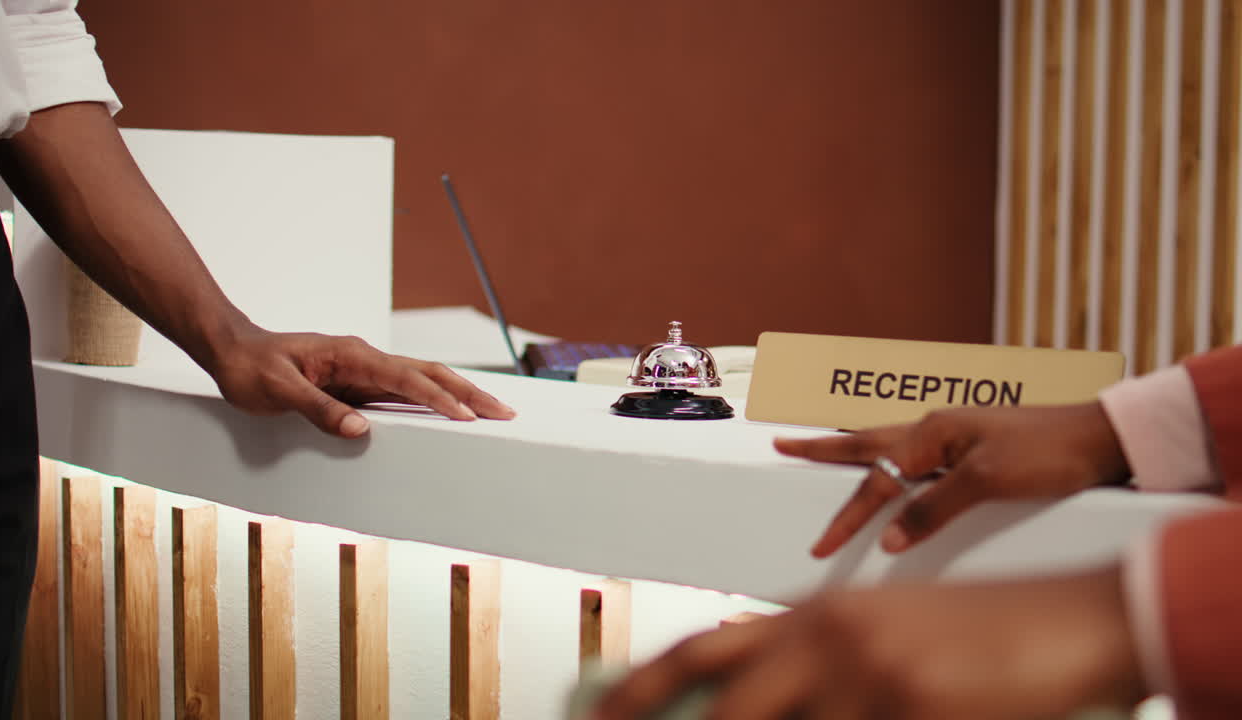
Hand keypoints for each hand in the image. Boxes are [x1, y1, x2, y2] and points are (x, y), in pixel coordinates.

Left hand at [206, 326, 514, 436]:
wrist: (232, 349)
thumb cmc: (250, 368)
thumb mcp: (276, 392)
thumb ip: (318, 409)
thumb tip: (360, 429)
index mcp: (351, 355)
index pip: (406, 378)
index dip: (438, 399)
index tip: (467, 416)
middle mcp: (365, 358)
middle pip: (429, 372)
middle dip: (468, 392)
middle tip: (504, 412)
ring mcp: (365, 369)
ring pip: (422, 378)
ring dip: (458, 394)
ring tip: (490, 412)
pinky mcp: (360, 381)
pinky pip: (404, 390)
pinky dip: (434, 399)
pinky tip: (450, 411)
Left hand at [589, 567, 1144, 719]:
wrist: (1068, 621)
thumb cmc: (970, 630)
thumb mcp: (876, 629)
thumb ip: (808, 654)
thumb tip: (740, 687)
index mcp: (815, 615)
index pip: (704, 649)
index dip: (640, 685)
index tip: (596, 716)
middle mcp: (833, 639)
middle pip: (729, 704)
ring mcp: (877, 679)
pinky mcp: (921, 712)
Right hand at [775, 403, 1129, 556]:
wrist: (1104, 439)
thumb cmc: (1051, 452)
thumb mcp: (989, 482)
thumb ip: (935, 507)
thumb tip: (890, 535)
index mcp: (934, 431)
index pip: (876, 478)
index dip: (848, 515)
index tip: (824, 544)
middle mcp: (937, 428)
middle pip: (867, 443)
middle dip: (823, 448)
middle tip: (782, 443)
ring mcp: (955, 436)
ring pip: (889, 444)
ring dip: (853, 450)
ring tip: (823, 448)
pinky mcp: (973, 449)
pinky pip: (916, 455)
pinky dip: (891, 460)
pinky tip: (892, 466)